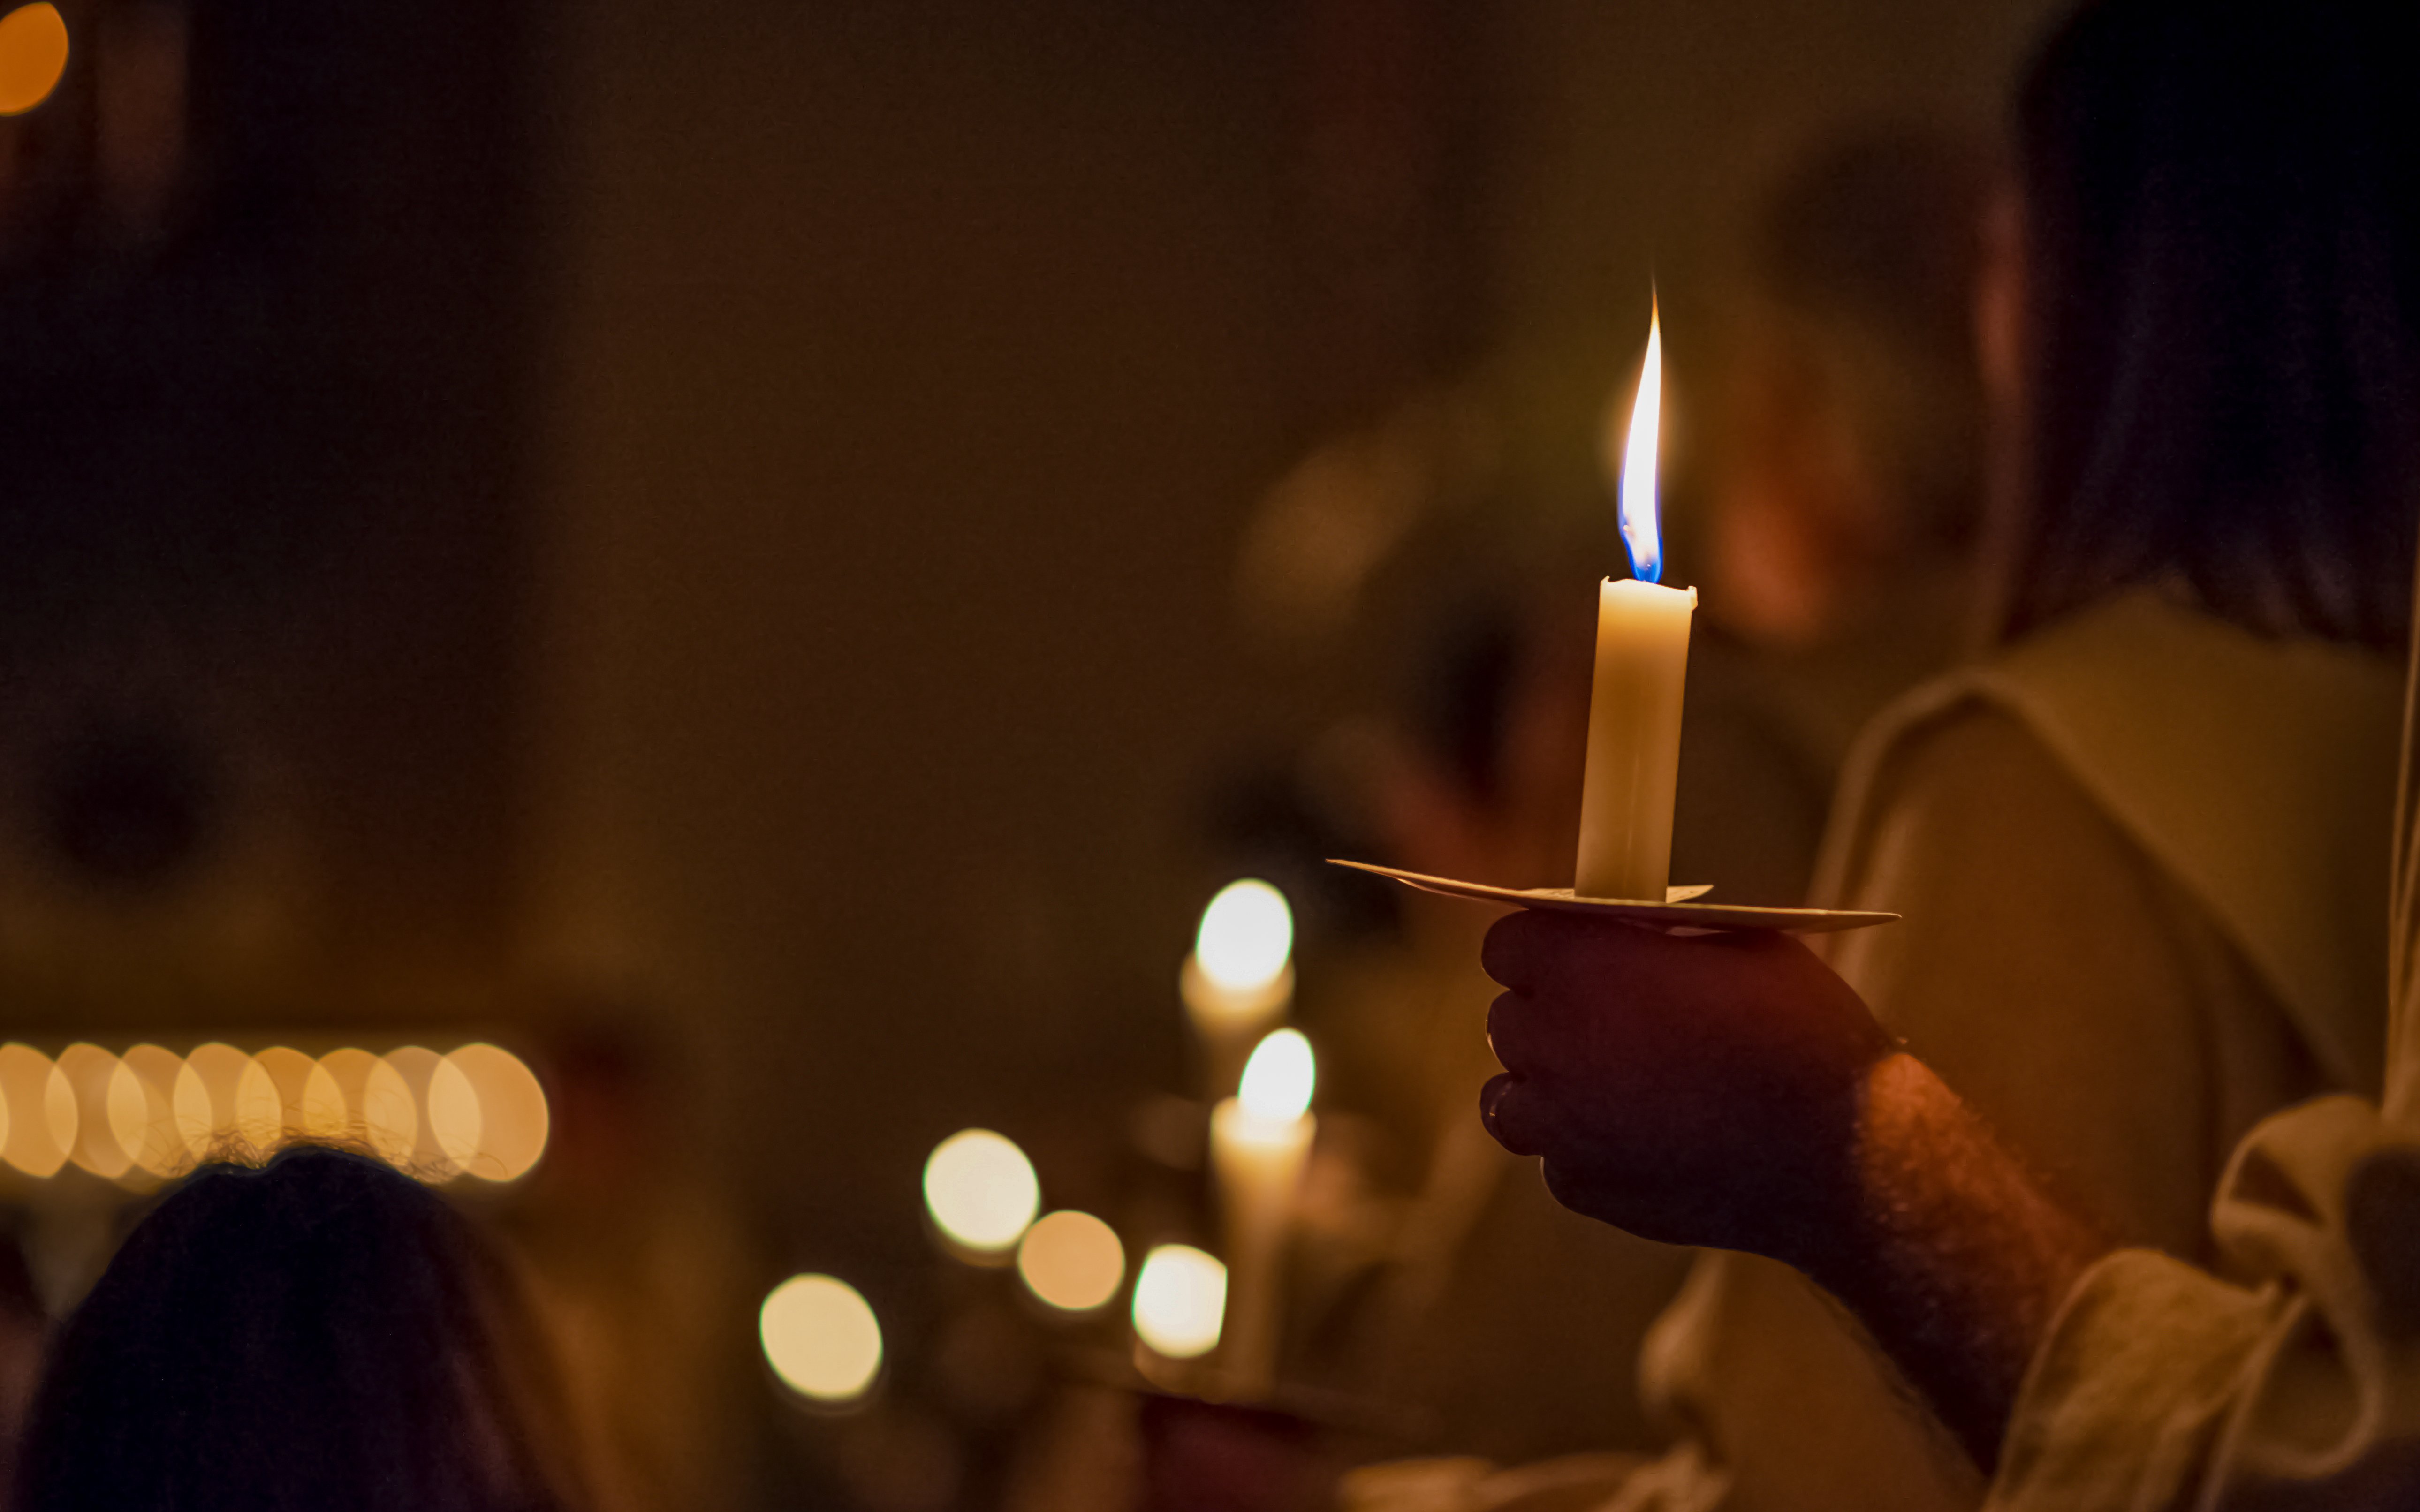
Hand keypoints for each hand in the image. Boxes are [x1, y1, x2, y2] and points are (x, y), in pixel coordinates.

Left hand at [1478, 910, 1892, 1265]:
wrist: (1844, 1153)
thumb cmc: (1801, 1032)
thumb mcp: (1736, 944)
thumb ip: (1658, 935)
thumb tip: (1620, 931)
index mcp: (1581, 966)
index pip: (1507, 944)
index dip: (1542, 948)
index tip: (1575, 955)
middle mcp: (1553, 1043)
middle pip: (1508, 1019)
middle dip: (1549, 1013)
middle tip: (1607, 1020)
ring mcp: (1560, 1124)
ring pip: (1508, 1098)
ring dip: (1544, 1086)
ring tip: (1604, 1082)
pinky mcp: (1581, 1187)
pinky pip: (1554, 1158)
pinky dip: (1582, 1148)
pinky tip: (1640, 1138)